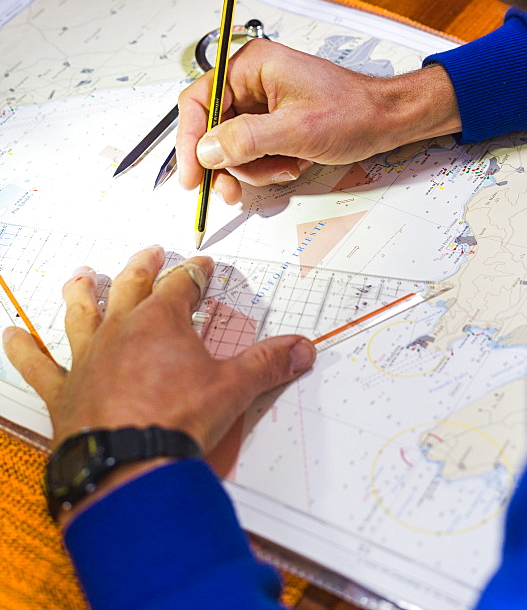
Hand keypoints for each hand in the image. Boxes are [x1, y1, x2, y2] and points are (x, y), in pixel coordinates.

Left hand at [2, 247, 315, 519]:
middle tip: (149, 254)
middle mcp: (121, 330)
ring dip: (81, 292)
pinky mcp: (64, 391)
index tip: (202, 266)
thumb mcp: (233, 389)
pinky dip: (22, 350)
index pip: (182, 285)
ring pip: (81, 313)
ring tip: (80, 276)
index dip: (195, 273)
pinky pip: (38, 366)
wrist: (129, 465)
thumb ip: (268, 364)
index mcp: (162, 322)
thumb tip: (303, 348)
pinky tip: (10, 335)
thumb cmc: (177, 422)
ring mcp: (88, 358)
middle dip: (142, 267)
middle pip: (130, 285)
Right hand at [177, 39, 459, 202]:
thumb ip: (247, 140)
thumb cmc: (354, 112)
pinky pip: (252, 149)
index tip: (190, 175)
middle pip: (213, 128)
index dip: (190, 140)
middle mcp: (252, 80)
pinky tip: (291, 165)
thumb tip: (206, 151)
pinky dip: (266, 165)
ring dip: (253, 166)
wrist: (388, 120)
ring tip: (285, 168)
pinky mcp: (273, 120)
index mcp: (252, 66)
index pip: (199, 100)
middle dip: (228, 162)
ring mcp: (262, 101)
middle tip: (231, 192)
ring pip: (232, 145)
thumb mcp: (297, 130)